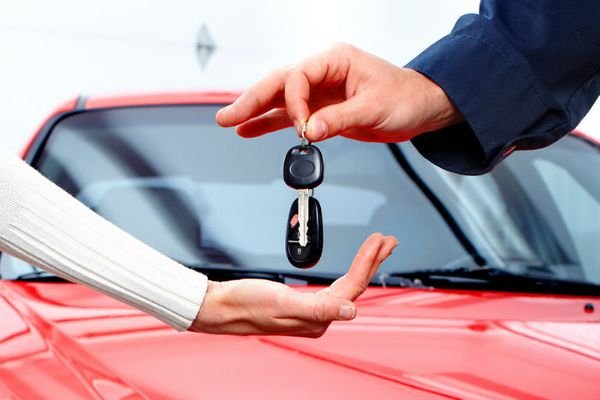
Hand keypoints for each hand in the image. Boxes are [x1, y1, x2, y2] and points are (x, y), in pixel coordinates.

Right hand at [190, 232, 396, 336]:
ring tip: (376, 248)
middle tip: (388, 241)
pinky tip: (351, 267)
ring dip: (363, 264)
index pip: (352, 287)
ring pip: (346, 285)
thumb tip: (352, 311)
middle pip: (354, 286)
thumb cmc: (246, 305)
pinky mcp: (302, 303)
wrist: (221, 307)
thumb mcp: (283, 302)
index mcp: (317, 318)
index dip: (368, 262)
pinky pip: (334, 286)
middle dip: (373, 261)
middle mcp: (318, 317)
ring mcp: (310, 311)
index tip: (379, 240)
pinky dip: (346, 271)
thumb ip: (319, 308)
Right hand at [216, 44, 461, 142]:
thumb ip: (339, 119)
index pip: (299, 76)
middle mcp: (324, 73)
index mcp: (335, 60)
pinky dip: (271, 124)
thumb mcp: (375, 107)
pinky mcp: (322, 111)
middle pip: (279, 84)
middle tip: (228, 116)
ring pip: (280, 100)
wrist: (420, 109)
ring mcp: (320, 92)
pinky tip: (252, 130)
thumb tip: (309, 131)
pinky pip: (291, 117)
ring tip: (230, 123)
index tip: (302, 127)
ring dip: (255, 112)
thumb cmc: (405, 98)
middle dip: (252, 100)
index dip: (294, 103)